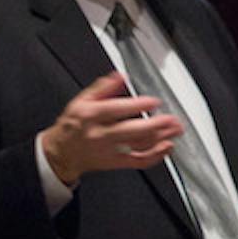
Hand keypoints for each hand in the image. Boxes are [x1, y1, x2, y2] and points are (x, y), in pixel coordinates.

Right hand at [38, 74, 184, 185]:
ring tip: (175, 130)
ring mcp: (110, 150)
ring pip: (138, 146)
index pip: (116, 110)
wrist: (62, 153)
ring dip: (160, 138)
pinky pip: (138, 161)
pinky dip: (155, 156)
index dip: (137, 105)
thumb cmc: (73, 125)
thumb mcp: (81, 101)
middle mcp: (101, 134)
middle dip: (155, 125)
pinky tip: (166, 147)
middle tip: (171, 119)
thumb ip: (102, 88)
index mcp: (92, 115)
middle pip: (131, 131)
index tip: (154, 101)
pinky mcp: (116, 162)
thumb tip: (119, 76)